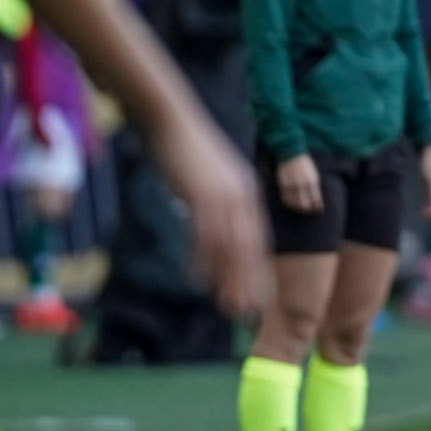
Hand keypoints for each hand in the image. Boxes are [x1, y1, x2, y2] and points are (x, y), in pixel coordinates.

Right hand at [152, 113, 271, 316]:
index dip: (257, 269)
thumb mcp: (208, 177)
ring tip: (226, 306)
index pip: (257, 239)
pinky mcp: (202, 194)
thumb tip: (206, 224)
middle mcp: (242, 195)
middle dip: (249, 282)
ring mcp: (224, 195)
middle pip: (250, 247)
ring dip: (230, 279)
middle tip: (247, 312)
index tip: (258, 296)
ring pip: (232, 246)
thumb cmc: (185, 147)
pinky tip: (198, 279)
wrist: (171, 118)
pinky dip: (203, 260)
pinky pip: (206, 234)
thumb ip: (213, 200)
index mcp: (245, 192)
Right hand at [276, 153, 323, 213]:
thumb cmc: (305, 166)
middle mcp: (300, 184)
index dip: (316, 207)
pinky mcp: (282, 185)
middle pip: (304, 204)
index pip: (314, 200)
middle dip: (307, 209)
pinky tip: (293, 204)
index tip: (318, 210)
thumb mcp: (314, 176)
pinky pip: (285, 199)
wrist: (291, 154)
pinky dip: (289, 204)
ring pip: (294, 204)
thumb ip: (316, 191)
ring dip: (298, 208)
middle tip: (309, 210)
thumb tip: (318, 205)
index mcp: (311, 182)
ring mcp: (290, 185)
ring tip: (302, 208)